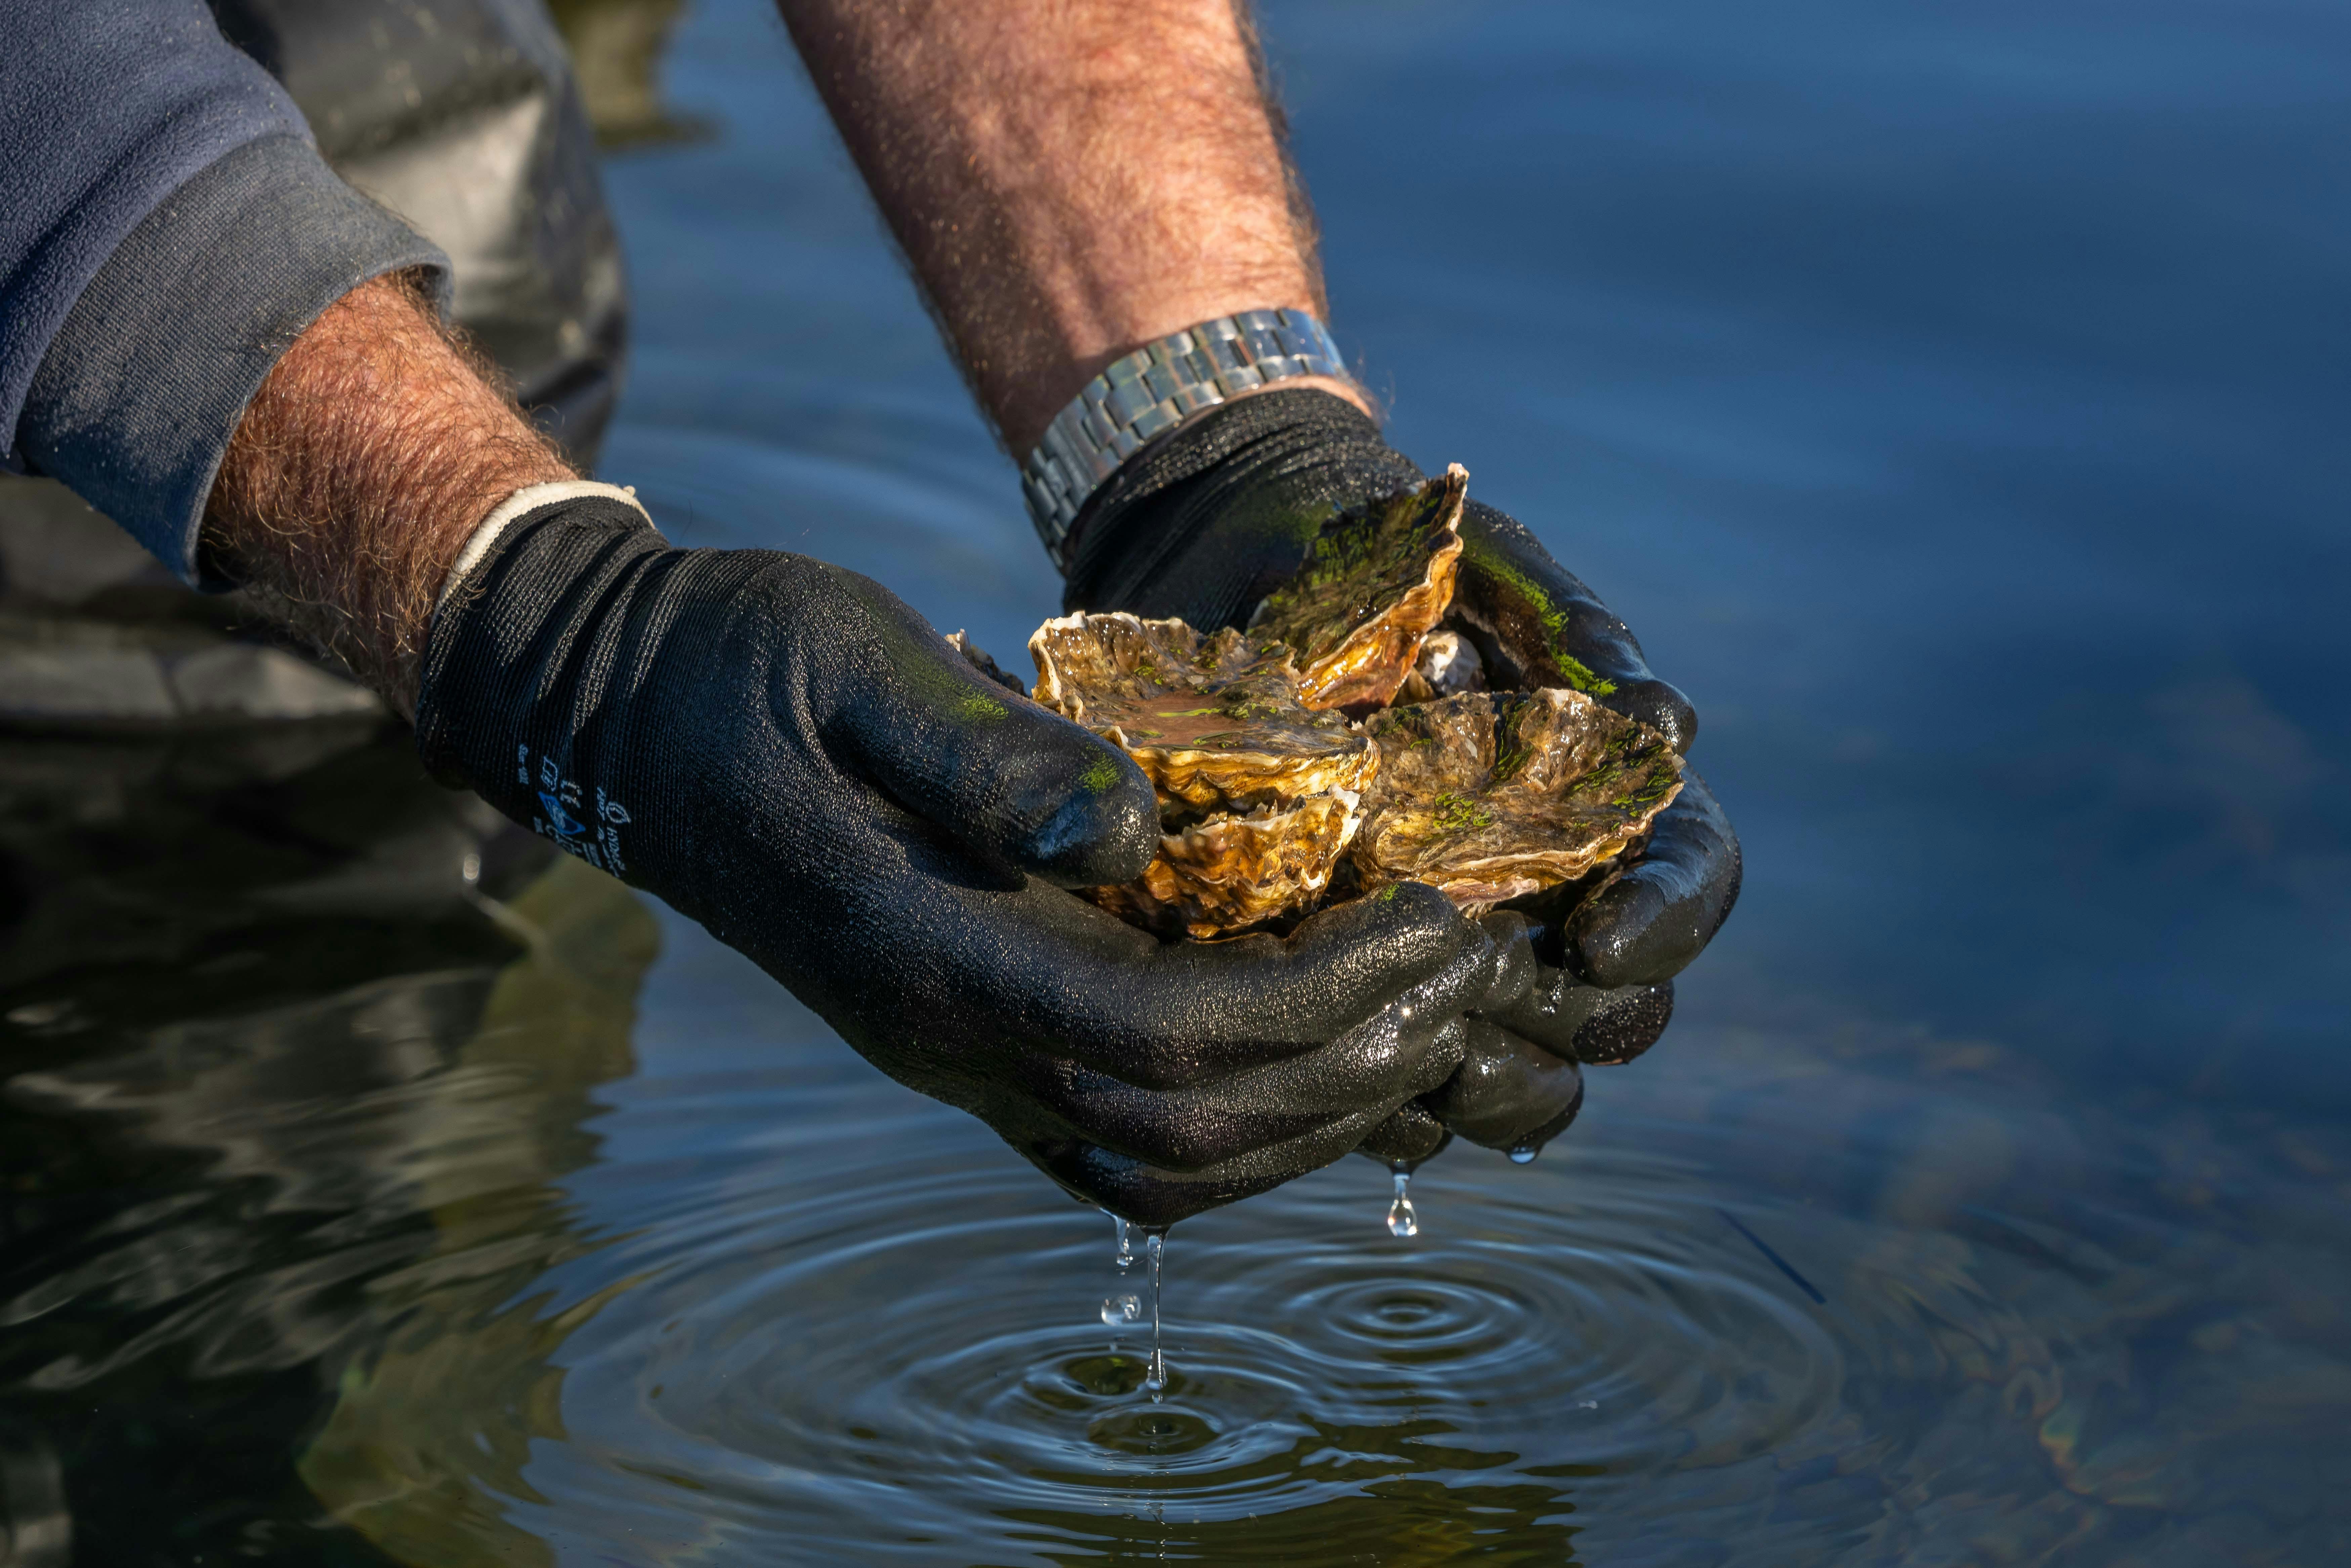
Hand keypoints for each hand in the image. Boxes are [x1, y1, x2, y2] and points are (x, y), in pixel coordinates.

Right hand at [416, 497, 1550, 1224]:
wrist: (622, 716)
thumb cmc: (737, 661)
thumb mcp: (845, 655)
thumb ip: (984, 750)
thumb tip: (1132, 826)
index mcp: (922, 952)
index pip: (1159, 1037)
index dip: (1320, 994)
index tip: (1434, 913)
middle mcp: (940, 1037)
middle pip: (1180, 1130)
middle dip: (1348, 1062)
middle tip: (1468, 967)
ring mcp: (948, 1057)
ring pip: (1158, 1167)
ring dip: (1307, 1109)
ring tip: (1421, 1011)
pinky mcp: (965, 1038)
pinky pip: (1120, 1138)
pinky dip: (1239, 1111)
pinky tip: (1316, 1031)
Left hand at [1061, 387, 1741, 1154]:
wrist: (1248, 569)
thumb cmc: (1388, 563)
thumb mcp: (1481, 570)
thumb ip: (1576, 638)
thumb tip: (1667, 722)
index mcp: (1611, 798)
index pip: (1692, 879)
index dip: (1668, 919)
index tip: (1602, 936)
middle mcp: (1555, 893)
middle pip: (1619, 1007)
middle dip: (1570, 1014)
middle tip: (1486, 989)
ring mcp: (1463, 956)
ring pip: (1528, 1076)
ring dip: (1488, 1076)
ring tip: (1416, 1037)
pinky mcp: (1365, 994)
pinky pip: (1403, 1091)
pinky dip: (1384, 1094)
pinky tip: (1328, 1055)